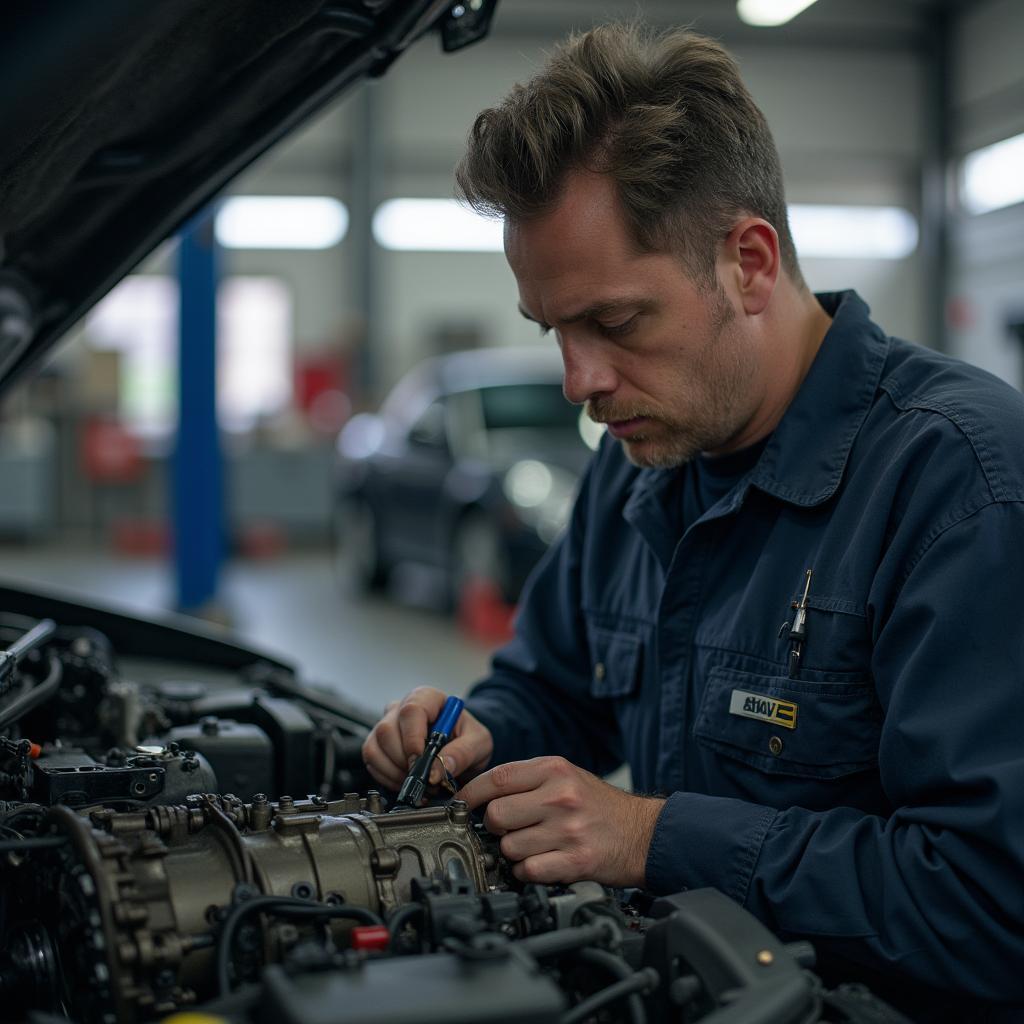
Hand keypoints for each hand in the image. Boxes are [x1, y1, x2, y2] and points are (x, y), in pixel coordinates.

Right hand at [362, 686, 493, 793]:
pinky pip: (371, 761)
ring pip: (374, 747)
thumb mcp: (479, 742)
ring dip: (393, 771)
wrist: (462, 748)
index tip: (420, 760)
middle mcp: (402, 708)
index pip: (411, 710)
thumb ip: (463, 752)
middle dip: (403, 761)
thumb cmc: (468, 738)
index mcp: (428, 698)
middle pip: (387, 730)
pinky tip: (405, 781)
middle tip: (422, 778)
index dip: (412, 738)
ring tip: (416, 782)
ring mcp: (387, 725)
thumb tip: (440, 768)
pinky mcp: (378, 744)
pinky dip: (386, 777)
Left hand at [457, 756, 664, 886]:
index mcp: (554, 770)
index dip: (470, 793)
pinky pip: (528, 871)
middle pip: (496, 815)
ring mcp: (567, 830)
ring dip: (512, 852)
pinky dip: (527, 871)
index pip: (497, 778)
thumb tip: (480, 794)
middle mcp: (560, 797)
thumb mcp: (566, 775)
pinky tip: (540, 863)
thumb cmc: (600, 806)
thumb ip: (527, 780)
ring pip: (509, 846)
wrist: (643, 833)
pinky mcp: (574, 862)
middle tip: (507, 829)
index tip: (461, 804)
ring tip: (531, 846)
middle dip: (494, 827)